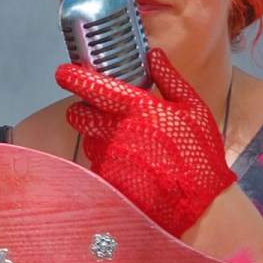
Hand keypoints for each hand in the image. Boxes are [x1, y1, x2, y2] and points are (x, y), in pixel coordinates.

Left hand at [54, 46, 234, 239]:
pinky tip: (131, 171)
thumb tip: (154, 55)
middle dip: (82, 111)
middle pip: (79, 115)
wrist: (199, 206)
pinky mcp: (107, 181)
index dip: (74, 78)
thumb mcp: (195, 110)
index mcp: (140, 108)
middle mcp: (119, 132)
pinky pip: (98, 166)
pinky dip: (109, 164)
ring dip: (100, 139)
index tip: (63, 73)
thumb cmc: (199, 156)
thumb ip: (171, 80)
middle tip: (95, 113)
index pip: (96, 87)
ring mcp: (110, 159)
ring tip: (127, 148)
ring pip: (89, 141)